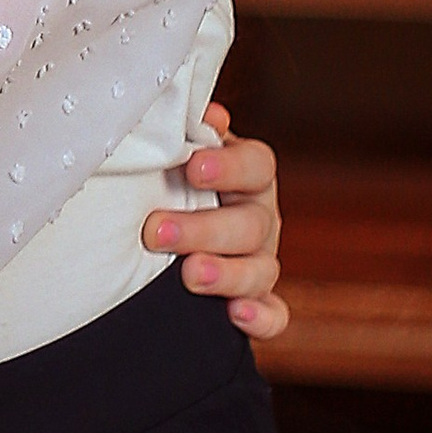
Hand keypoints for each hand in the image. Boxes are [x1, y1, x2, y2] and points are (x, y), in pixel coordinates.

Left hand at [147, 102, 287, 337]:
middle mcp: (260, 217)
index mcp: (248, 176)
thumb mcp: (175, 153)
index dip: (229, 166)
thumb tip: (206, 115)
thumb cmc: (169, 182)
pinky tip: (235, 315)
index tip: (193, 167)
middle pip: (250, 223)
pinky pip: (273, 314)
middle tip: (158, 230)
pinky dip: (260, 317)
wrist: (163, 232)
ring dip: (226, 274)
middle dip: (204, 229)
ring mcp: (261, 261)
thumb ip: (187, 132)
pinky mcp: (256, 301)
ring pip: (261, 270)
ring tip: (189, 275)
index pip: (256, 165)